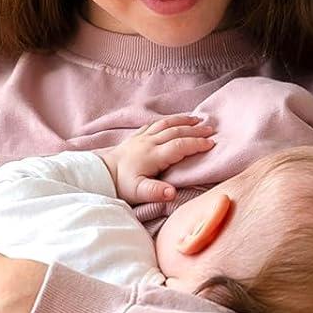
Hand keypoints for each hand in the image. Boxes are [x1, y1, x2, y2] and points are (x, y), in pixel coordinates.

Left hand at [95, 113, 216, 206]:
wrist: (100, 175)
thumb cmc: (121, 185)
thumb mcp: (138, 193)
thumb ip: (155, 192)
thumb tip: (172, 193)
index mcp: (153, 156)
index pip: (180, 146)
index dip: (197, 144)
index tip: (211, 144)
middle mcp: (149, 143)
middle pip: (176, 132)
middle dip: (195, 130)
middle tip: (211, 129)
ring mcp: (142, 138)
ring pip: (166, 124)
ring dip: (183, 121)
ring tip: (197, 119)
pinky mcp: (136, 137)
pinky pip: (155, 124)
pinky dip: (168, 120)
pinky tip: (174, 120)